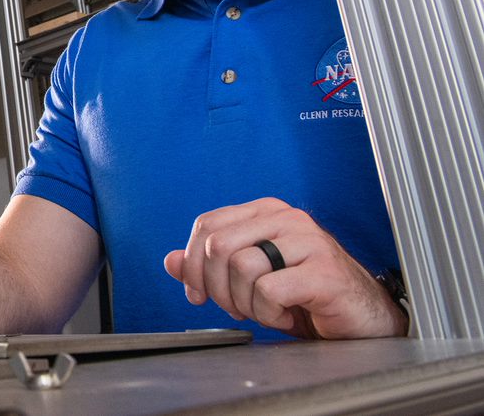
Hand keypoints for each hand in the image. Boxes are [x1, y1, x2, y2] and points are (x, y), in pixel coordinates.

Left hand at [163, 197, 406, 338]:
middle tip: (235, 308)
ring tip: (265, 310)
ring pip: (241, 266)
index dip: (193, 263)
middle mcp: (287, 218)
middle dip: (216, 287)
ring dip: (244, 302)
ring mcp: (308, 242)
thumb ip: (210, 267)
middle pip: (218, 245)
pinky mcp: (324, 272)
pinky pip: (269, 290)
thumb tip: (170, 261)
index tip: (198, 293)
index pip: (207, 224)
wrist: (361, 319)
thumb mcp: (250, 279)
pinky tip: (286, 314)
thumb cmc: (306, 296)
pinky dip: (268, 312)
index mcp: (266, 212)